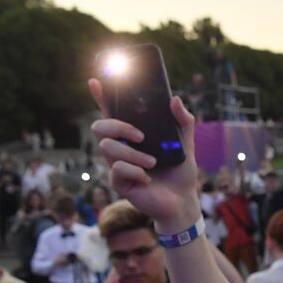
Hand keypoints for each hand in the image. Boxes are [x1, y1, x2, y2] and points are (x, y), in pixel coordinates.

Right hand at [88, 79, 200, 229]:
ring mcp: (117, 164)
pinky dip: (135, 171)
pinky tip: (147, 179)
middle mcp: (121, 147)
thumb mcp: (187, 144)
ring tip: (153, 163)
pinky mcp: (118, 183)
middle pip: (100, 127)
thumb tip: (175, 99)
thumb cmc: (180, 172)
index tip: (95, 82)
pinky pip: (117, 170)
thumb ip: (184, 122)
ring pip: (108, 148)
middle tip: (141, 136)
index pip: (112, 113)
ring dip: (133, 154)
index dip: (101, 97)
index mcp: (133, 135)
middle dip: (118, 126)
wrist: (183, 201)